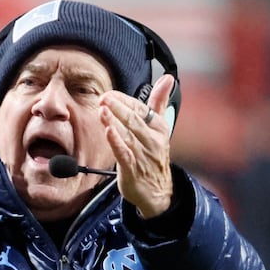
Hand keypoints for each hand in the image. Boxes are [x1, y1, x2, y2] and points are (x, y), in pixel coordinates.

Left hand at [98, 74, 176, 217]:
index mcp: (159, 128)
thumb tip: (168, 78)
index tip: (110, 94)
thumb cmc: (154, 155)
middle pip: (134, 120)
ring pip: (128, 135)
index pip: (141, 109)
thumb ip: (160, 102)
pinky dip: (116, 142)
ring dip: (114, 121)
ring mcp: (143, 155)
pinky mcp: (133, 169)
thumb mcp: (160, 127)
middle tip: (104, 97)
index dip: (125, 101)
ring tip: (102, 110)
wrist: (158, 192)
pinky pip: (124, 154)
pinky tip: (108, 131)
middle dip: (119, 107)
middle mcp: (153, 140)